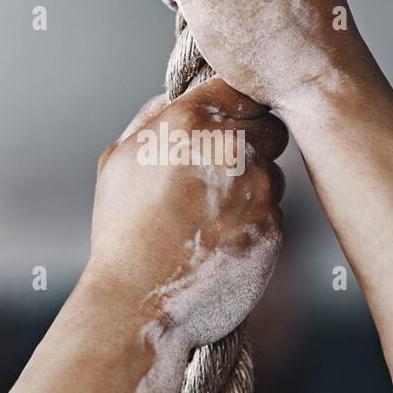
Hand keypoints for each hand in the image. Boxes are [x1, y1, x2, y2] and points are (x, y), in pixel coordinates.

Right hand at [88, 78, 285, 348]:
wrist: (138, 304)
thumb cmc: (121, 232)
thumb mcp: (119, 161)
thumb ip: (151, 120)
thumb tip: (174, 97)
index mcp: (190, 120)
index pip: (241, 87)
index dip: (237, 104)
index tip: (228, 120)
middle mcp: (230, 147)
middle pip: (269, 126)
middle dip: (252, 143)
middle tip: (222, 173)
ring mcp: (256, 189)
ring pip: (273, 171)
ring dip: (253, 185)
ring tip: (211, 215)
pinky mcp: (272, 227)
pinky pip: (273, 211)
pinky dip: (254, 221)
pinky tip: (220, 240)